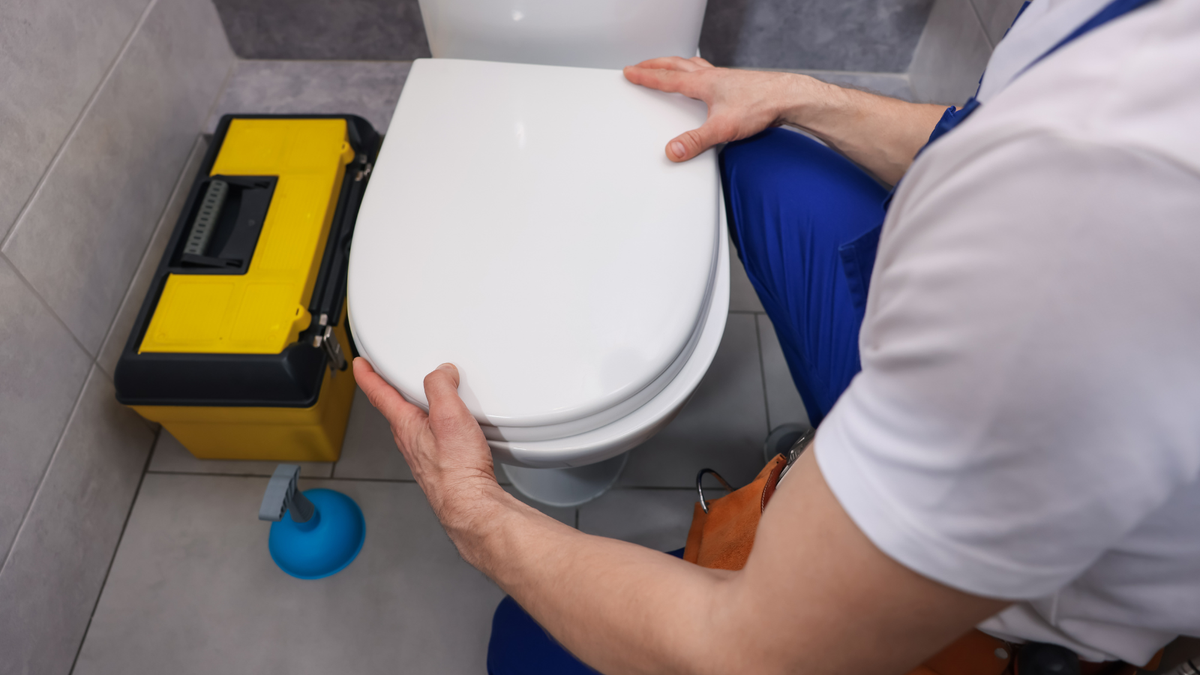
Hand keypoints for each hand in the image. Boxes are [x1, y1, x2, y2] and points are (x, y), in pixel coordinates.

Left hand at [353, 358, 504, 534]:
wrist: (470, 504)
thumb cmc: (456, 469)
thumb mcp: (449, 415)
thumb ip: (441, 387)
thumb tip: (441, 372)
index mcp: (406, 425)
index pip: (379, 395)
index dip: (367, 376)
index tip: (360, 364)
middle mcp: (410, 441)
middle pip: (395, 410)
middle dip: (390, 391)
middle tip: (388, 377)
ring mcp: (423, 455)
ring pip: (414, 424)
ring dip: (415, 408)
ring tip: (422, 397)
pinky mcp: (439, 465)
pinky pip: (432, 437)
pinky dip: (436, 425)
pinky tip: (450, 427)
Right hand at [623, 56, 814, 161]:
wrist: (788, 97)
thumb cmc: (760, 106)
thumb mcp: (723, 129)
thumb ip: (695, 141)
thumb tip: (673, 151)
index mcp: (702, 84)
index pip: (666, 79)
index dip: (645, 76)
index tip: (630, 72)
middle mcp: (712, 77)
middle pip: (676, 66)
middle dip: (655, 65)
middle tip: (641, 65)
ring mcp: (724, 79)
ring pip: (692, 66)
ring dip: (675, 65)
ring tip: (667, 67)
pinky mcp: (736, 85)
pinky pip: (708, 73)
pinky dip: (697, 72)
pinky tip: (703, 82)